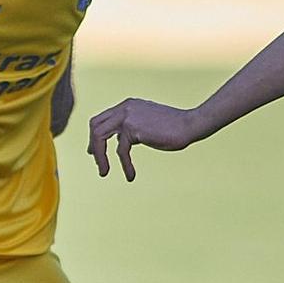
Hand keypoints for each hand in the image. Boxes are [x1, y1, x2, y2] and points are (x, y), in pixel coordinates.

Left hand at [86, 98, 205, 180]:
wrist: (190, 124)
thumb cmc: (174, 128)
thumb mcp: (148, 125)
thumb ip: (133, 129)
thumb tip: (123, 139)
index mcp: (128, 105)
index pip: (101, 118)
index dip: (95, 136)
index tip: (94, 152)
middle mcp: (125, 108)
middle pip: (95, 125)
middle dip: (93, 145)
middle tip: (99, 164)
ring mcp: (127, 116)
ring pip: (100, 136)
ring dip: (100, 156)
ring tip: (104, 173)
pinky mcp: (133, 128)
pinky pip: (121, 150)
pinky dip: (125, 165)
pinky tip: (131, 176)